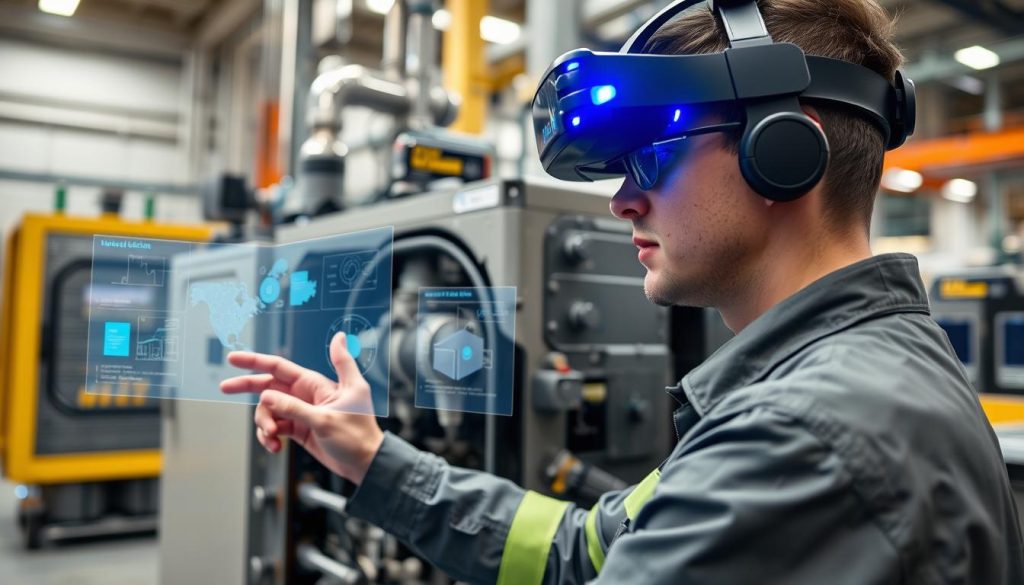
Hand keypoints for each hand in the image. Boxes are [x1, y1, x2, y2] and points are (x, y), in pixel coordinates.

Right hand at [219, 332, 384, 484]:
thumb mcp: (329, 416)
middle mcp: (306, 395)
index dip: (256, 361)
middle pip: (268, 385)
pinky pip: (275, 427)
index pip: (280, 367)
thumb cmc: (358, 435)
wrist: (365, 464)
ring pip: (269, 410)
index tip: (234, 359)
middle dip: (247, 387)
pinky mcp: (299, 428)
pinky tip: (274, 446)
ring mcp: (302, 412)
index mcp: (315, 384)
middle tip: (224, 388)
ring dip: (263, 423)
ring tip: (271, 438)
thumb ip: (297, 401)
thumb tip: (278, 377)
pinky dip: (269, 436)